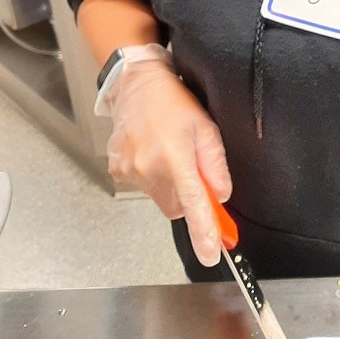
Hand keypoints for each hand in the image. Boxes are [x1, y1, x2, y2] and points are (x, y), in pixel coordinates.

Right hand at [105, 58, 231, 265]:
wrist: (136, 84)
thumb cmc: (173, 101)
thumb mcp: (206, 126)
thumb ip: (215, 163)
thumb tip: (221, 195)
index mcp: (174, 155)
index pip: (193, 202)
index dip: (204, 230)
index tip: (211, 254)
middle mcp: (148, 167)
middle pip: (176, 207)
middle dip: (188, 197)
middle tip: (190, 167)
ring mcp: (129, 171)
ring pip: (160, 198)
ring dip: (170, 185)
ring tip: (169, 152)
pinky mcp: (118, 171)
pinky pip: (144, 187)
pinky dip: (153, 177)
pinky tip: (153, 153)